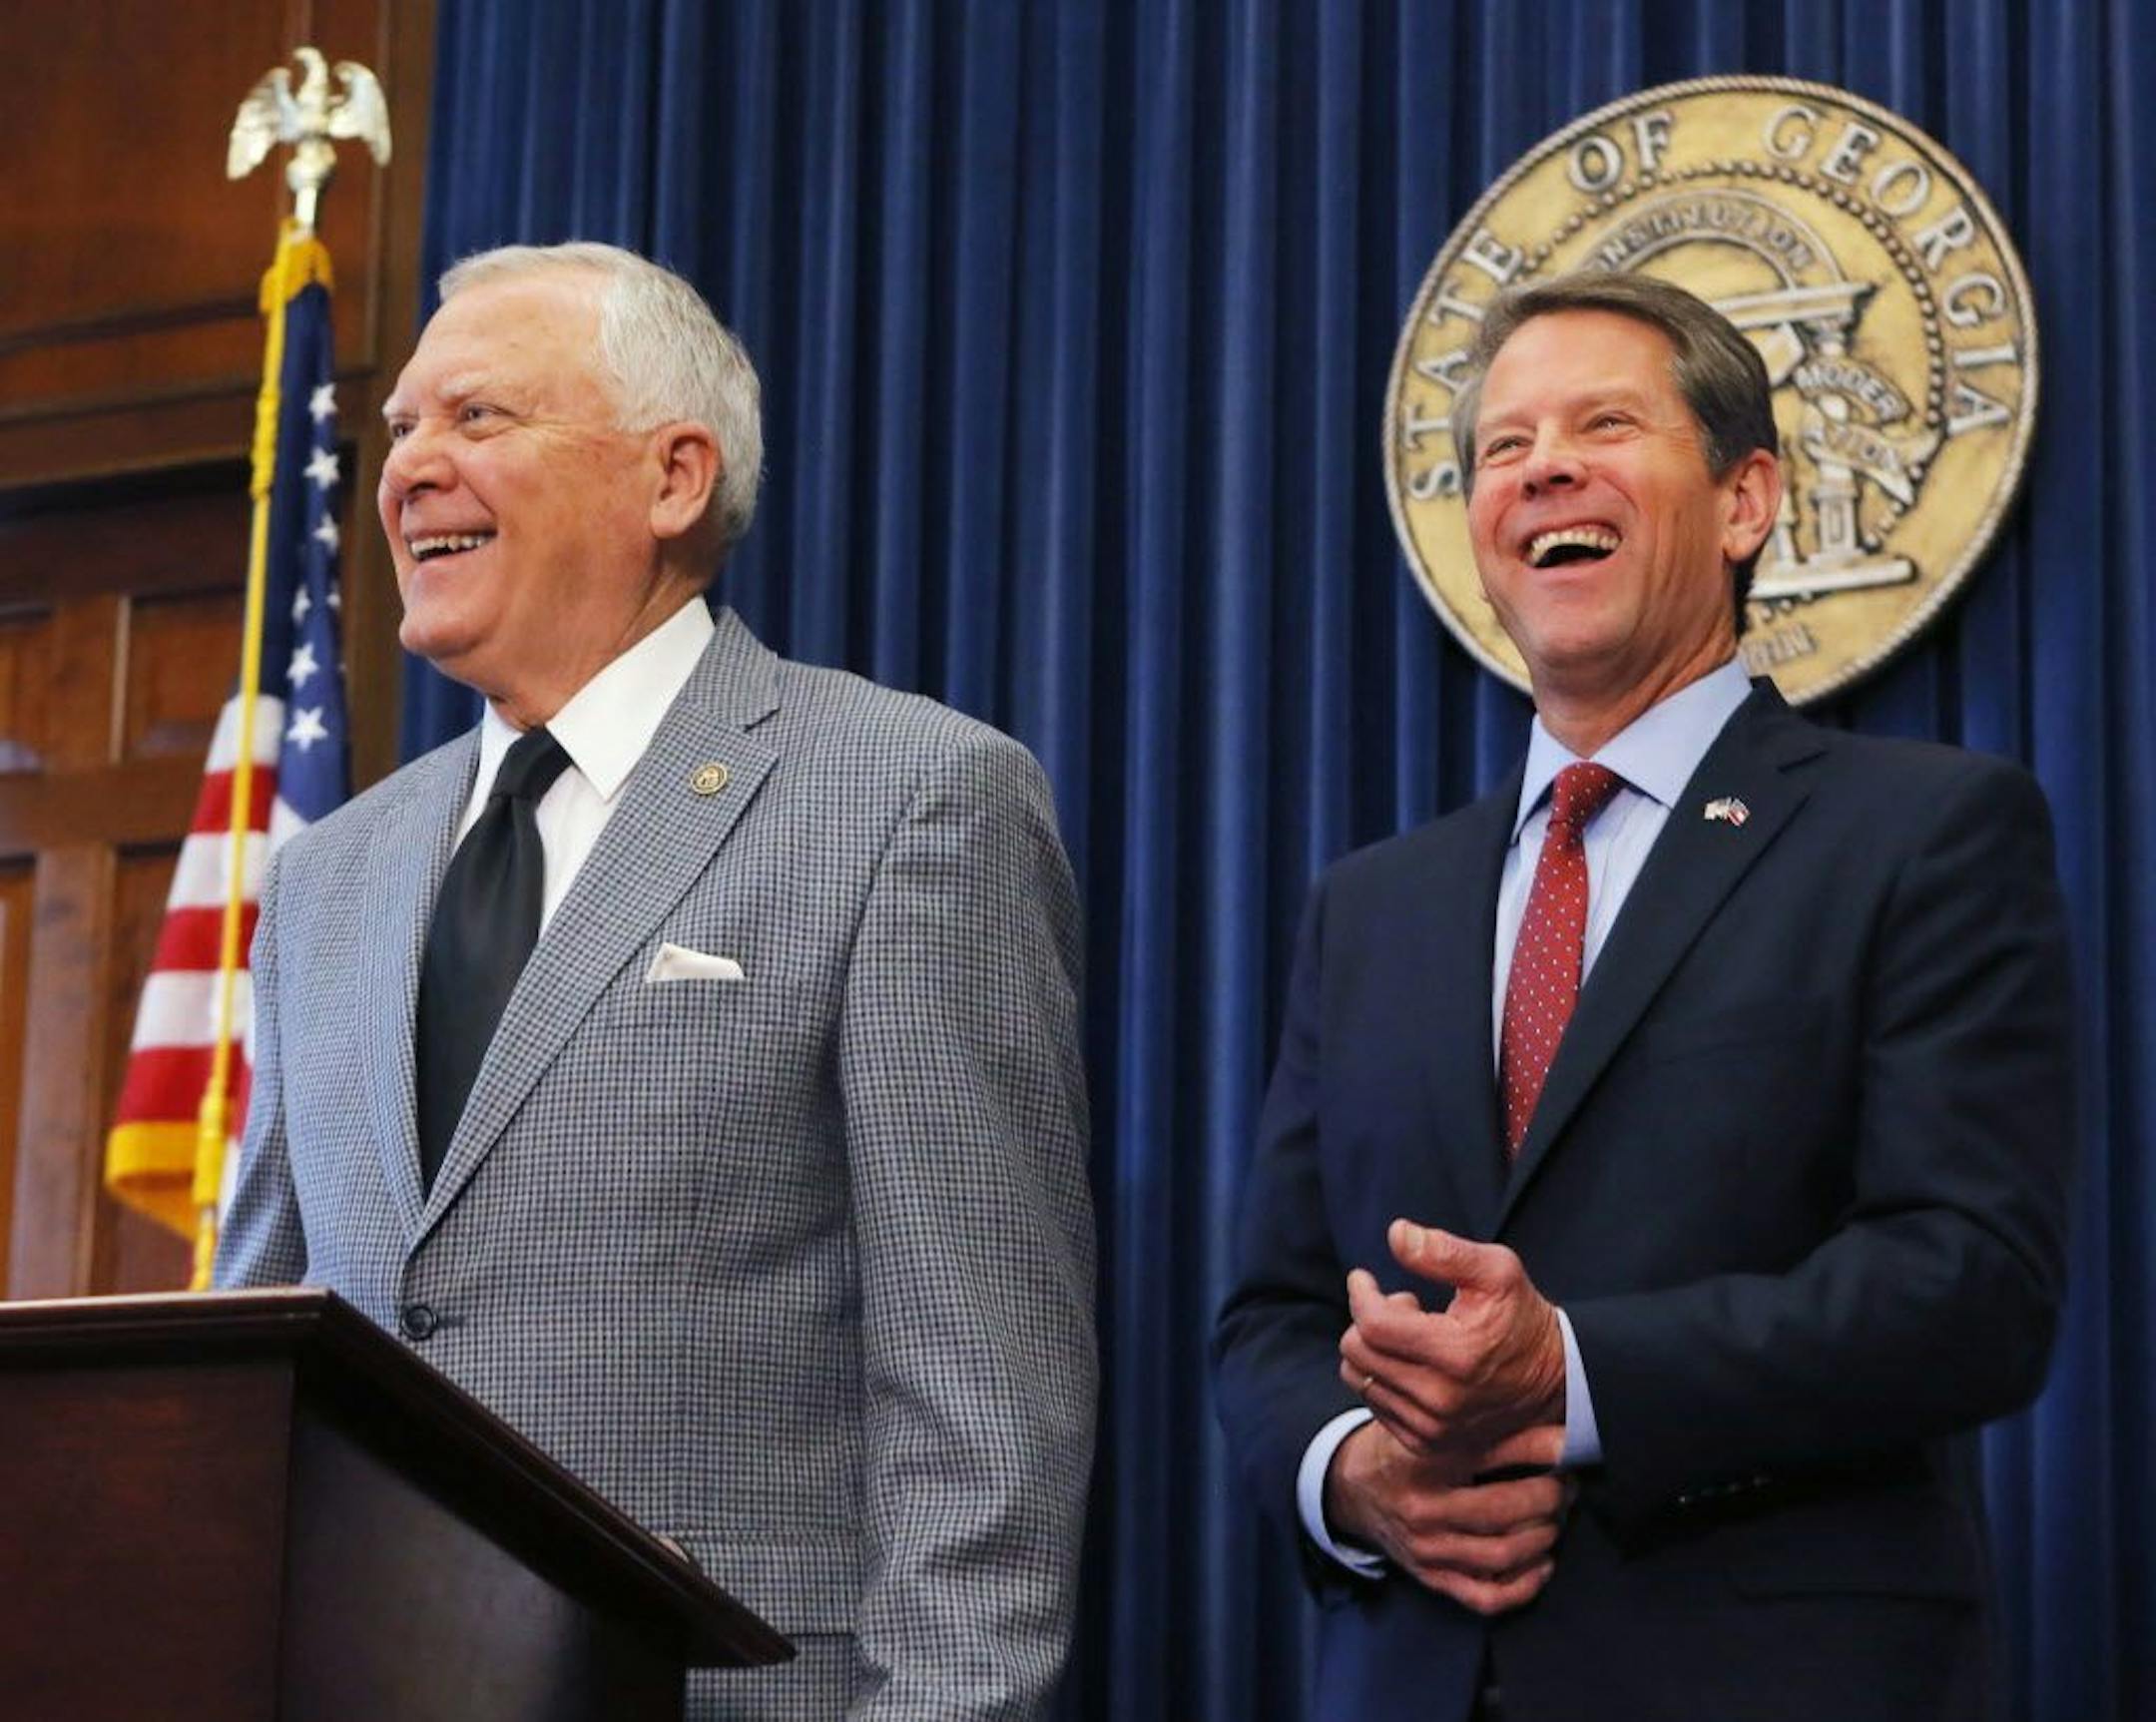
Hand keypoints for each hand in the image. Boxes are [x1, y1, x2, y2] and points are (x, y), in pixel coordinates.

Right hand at [1324, 1419, 1570, 1613]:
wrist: (1354, 1491)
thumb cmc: (1401, 1452)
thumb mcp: (1434, 1429)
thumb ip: (1488, 1429)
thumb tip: (1557, 1432)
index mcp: (1421, 1463)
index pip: (1492, 1457)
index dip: (1539, 1451)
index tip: (1567, 1446)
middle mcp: (1422, 1510)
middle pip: (1504, 1513)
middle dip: (1549, 1499)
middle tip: (1566, 1485)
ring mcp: (1427, 1551)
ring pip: (1502, 1555)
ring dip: (1543, 1537)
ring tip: (1555, 1517)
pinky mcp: (1432, 1578)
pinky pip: (1487, 1597)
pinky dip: (1524, 1586)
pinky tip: (1541, 1563)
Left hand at [1339, 1220, 1567, 1460]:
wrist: (1556, 1381)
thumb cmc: (1522, 1317)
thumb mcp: (1497, 1271)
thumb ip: (1445, 1251)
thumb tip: (1396, 1233)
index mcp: (1456, 1353)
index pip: (1373, 1324)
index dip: (1360, 1293)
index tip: (1363, 1278)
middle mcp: (1440, 1398)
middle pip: (1357, 1351)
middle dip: (1369, 1318)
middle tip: (1404, 1305)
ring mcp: (1432, 1426)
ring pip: (1358, 1377)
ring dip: (1375, 1349)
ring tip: (1412, 1336)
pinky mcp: (1426, 1443)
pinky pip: (1374, 1403)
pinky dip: (1382, 1377)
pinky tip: (1415, 1363)